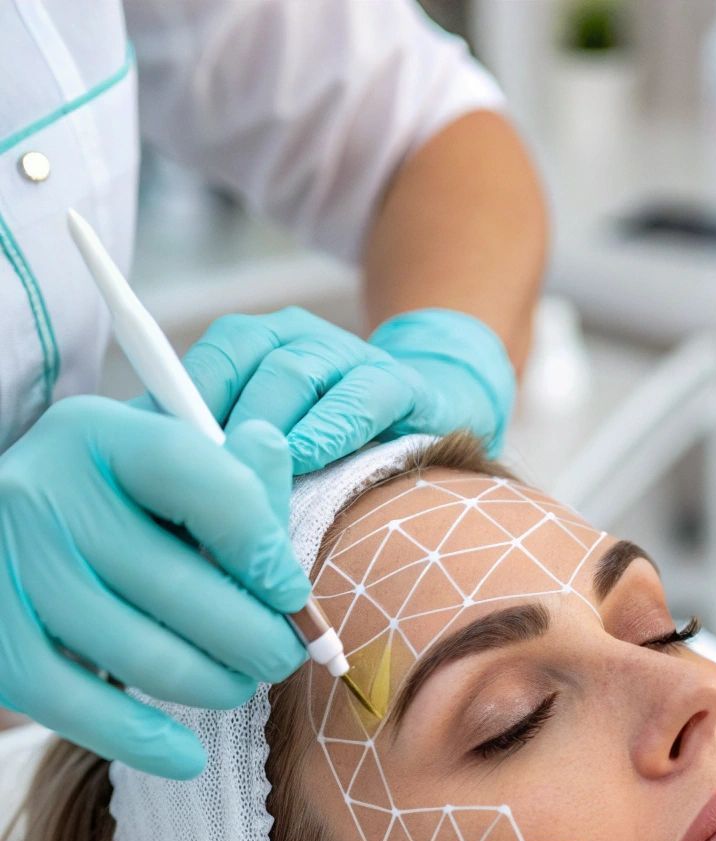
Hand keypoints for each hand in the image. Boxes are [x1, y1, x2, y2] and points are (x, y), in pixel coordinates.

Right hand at [0, 396, 311, 777]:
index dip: (267, 552)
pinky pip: (91, 715)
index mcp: (97, 436)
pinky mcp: (0, 646)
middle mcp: (46, 494)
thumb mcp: (149, 467)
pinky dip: (152, 745)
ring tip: (234, 684)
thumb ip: (223, 470)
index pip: (209, 488)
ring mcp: (16, 571)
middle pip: (185, 588)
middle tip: (278, 656)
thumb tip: (273, 450)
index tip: (292, 596)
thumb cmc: (95, 506)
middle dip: (258, 640)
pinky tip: (187, 755)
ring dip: (217, 687)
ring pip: (151, 660)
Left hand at [182, 305, 516, 475]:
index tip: (160, 459)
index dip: (182, 406)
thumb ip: (212, 446)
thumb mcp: (264, 445)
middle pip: (247, 364)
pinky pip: (360, 395)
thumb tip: (146, 471)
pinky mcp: (400, 383)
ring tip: (252, 477)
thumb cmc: (328, 450)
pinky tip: (309, 457)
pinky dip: (329, 426)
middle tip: (202, 483)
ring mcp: (350, 356)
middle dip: (222, 425)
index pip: (208, 361)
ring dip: (270, 427)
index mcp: (256, 347)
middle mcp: (299, 340)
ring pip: (295, 374)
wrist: (428, 424)